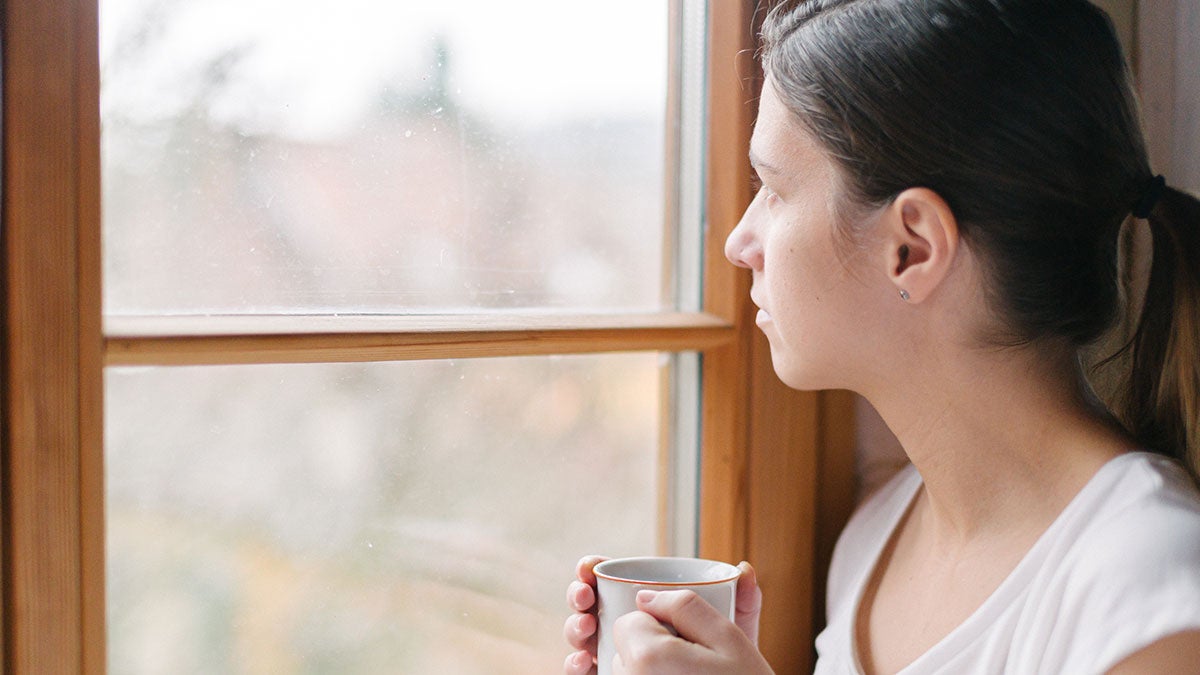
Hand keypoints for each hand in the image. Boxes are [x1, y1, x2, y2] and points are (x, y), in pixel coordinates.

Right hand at [564, 557, 764, 673]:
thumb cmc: (724, 657)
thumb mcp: (733, 628)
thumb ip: (743, 600)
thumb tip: (745, 568)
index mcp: (643, 600)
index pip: (608, 578)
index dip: (592, 568)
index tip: (591, 567)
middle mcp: (622, 623)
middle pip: (588, 603)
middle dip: (578, 595)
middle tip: (586, 597)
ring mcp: (613, 651)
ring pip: (581, 634)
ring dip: (574, 626)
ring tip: (587, 627)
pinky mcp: (609, 674)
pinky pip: (583, 669)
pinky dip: (574, 663)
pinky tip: (584, 661)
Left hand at [610, 587, 771, 673]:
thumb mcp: (729, 638)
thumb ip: (686, 606)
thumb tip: (645, 596)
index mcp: (648, 657)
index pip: (629, 621)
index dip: (658, 626)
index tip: (685, 644)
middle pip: (625, 650)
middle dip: (652, 651)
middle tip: (690, 668)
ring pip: (627, 673)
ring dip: (650, 673)